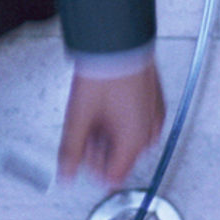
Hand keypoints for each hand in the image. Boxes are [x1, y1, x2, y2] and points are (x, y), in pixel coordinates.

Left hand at [59, 62, 164, 184]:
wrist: (119, 42)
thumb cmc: (104, 74)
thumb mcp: (78, 117)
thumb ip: (70, 151)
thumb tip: (65, 175)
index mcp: (134, 142)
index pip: (113, 177)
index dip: (92, 167)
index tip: (82, 149)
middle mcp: (149, 133)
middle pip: (120, 159)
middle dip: (99, 147)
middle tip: (86, 124)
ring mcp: (154, 117)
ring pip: (128, 141)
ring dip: (110, 133)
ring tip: (96, 109)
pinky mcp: (153, 103)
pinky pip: (136, 123)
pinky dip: (121, 118)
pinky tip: (109, 102)